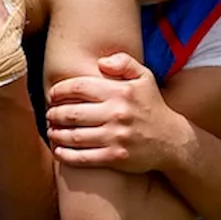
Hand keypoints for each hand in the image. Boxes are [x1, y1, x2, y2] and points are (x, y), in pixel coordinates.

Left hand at [46, 52, 185, 173]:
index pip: (79, 87)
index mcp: (120, 92)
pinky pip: (83, 158)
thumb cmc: (152, 106)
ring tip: (51, 131)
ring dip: (56, 134)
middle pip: (72, 113)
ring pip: (74, 136)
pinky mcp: (115, 157)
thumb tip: (101, 62)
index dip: (59, 91)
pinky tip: (58, 151)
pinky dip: (66, 155)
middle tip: (49, 114)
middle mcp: (117, 114)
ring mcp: (116, 137)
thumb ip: (124, 62)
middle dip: (54, 114)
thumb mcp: (145, 77)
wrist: (172, 141)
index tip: (52, 95)